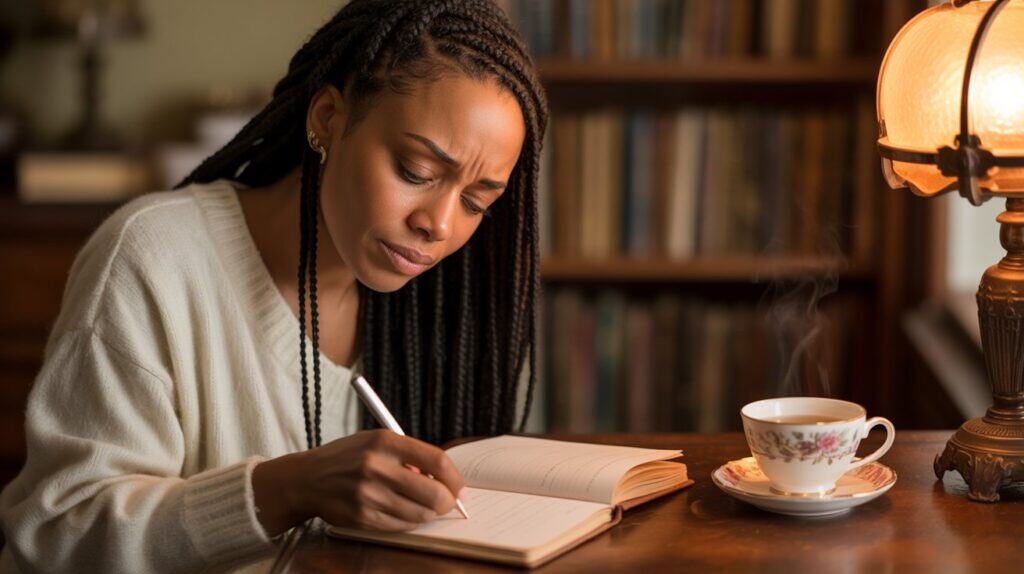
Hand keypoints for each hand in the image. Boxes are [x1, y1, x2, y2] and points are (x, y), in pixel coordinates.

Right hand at [252, 429, 464, 536]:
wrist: (307, 479)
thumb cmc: (347, 458)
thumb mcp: (375, 442)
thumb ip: (408, 455)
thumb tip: (443, 478)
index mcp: (384, 442)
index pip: (437, 460)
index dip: (454, 477)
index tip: (459, 486)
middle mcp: (376, 467)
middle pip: (434, 493)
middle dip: (447, 501)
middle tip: (446, 501)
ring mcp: (368, 494)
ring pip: (420, 514)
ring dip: (428, 513)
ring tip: (421, 505)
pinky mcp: (362, 517)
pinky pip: (401, 526)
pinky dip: (409, 522)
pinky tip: (402, 512)